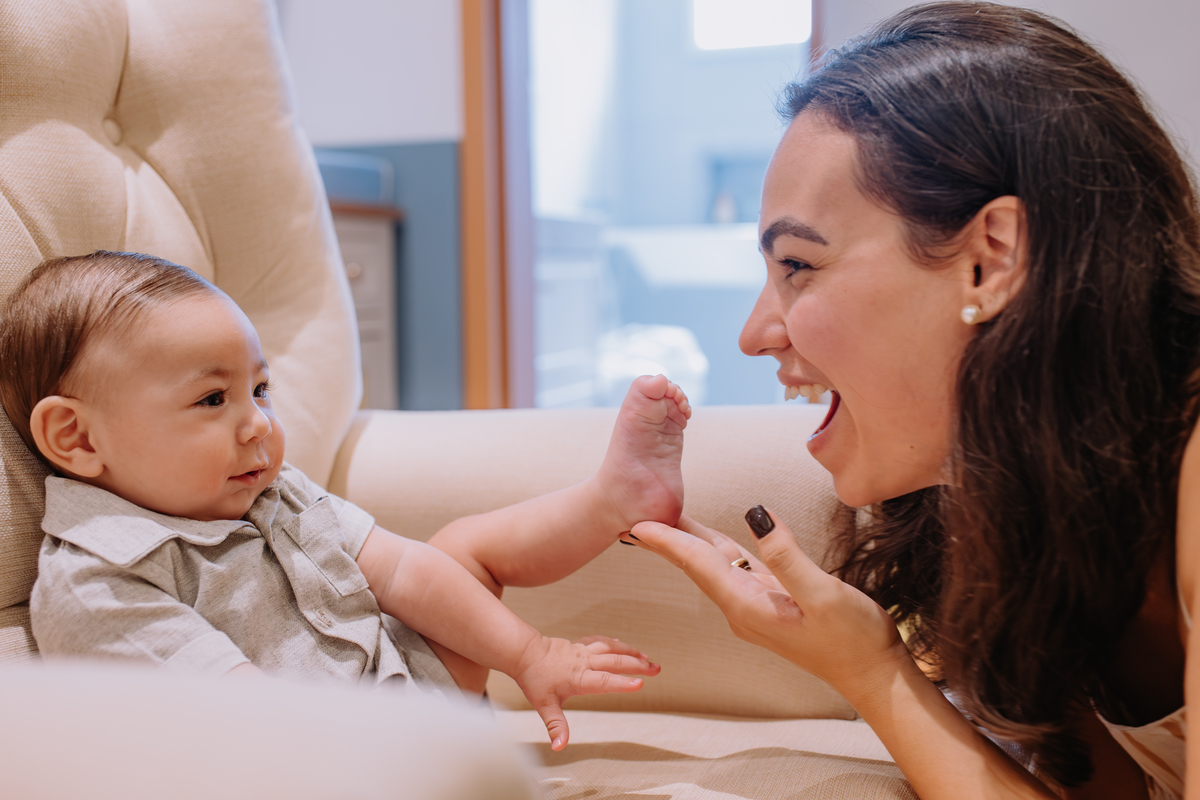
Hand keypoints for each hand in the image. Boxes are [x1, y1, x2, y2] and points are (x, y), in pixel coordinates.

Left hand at [511, 635, 659, 750]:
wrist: (524, 653)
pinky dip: (616, 643)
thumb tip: (559, 746)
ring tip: (648, 658)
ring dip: (632, 652)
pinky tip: (625, 646)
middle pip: (615, 662)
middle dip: (638, 665)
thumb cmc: (534, 679)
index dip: (622, 683)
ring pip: (612, 649)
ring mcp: (584, 652)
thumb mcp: (544, 706)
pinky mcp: (580, 646)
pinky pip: (602, 642)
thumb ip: (555, 726)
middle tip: (656, 669)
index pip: (604, 681)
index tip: (640, 684)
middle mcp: (585, 663)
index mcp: (579, 678)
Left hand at [625, 512, 906, 704]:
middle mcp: (744, 607)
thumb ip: (787, 556)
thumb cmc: (853, 638)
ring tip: (666, 520)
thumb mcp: (823, 594)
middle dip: (668, 539)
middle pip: (698, 564)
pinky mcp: (773, 603)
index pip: (698, 563)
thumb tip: (756, 515)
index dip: (668, 540)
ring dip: (690, 543)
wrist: (873, 674)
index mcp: (748, 605)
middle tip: (636, 514)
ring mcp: (757, 606)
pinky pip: (737, 569)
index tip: (636, 523)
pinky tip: (712, 540)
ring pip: (715, 566)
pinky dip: (718, 550)